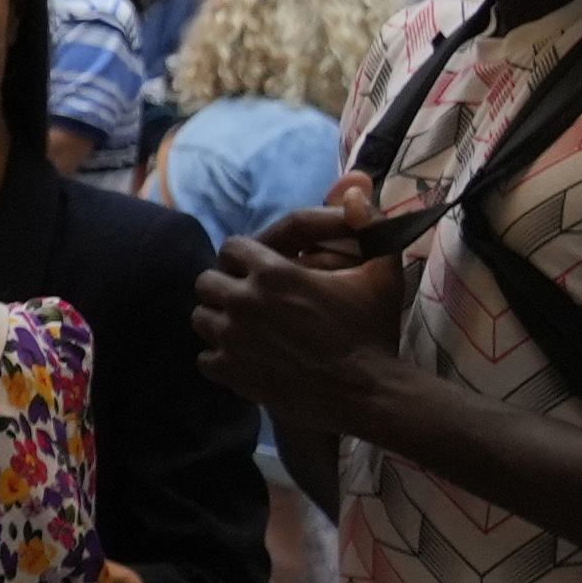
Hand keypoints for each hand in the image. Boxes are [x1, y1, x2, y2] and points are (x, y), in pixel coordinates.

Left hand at [194, 211, 409, 443]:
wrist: (367, 393)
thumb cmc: (373, 330)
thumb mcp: (380, 273)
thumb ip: (369, 226)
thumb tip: (356, 189)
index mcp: (272, 273)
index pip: (233, 247)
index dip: (246, 256)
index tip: (261, 269)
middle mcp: (243, 301)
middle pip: (207, 281)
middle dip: (226, 286)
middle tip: (249, 298)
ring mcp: (231, 339)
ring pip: (201, 318)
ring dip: (219, 319)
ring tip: (245, 326)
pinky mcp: (229, 372)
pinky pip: (205, 357)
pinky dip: (221, 357)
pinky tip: (245, 356)